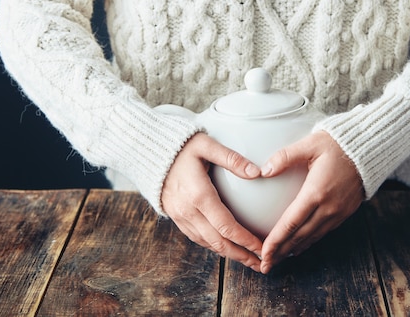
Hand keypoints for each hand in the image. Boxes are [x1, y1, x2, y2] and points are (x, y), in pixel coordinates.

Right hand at [161, 132, 262, 271]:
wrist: (147, 151)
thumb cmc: (181, 146)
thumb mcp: (206, 144)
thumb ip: (231, 158)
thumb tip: (257, 172)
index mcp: (199, 194)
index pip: (226, 226)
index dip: (245, 240)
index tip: (262, 248)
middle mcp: (188, 210)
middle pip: (218, 242)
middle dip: (241, 255)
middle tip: (261, 264)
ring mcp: (180, 216)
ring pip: (207, 243)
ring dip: (228, 254)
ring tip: (248, 259)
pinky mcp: (176, 217)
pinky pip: (197, 238)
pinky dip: (213, 246)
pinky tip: (226, 248)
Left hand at [259, 131, 363, 273]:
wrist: (368, 148)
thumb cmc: (336, 144)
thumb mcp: (310, 144)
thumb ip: (285, 157)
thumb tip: (263, 170)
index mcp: (316, 192)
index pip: (291, 223)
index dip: (276, 240)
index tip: (263, 253)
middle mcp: (328, 207)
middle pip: (300, 236)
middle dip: (281, 252)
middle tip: (265, 265)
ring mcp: (338, 212)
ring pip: (312, 237)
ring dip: (293, 250)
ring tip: (277, 259)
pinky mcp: (345, 212)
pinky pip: (323, 232)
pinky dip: (308, 242)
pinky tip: (298, 246)